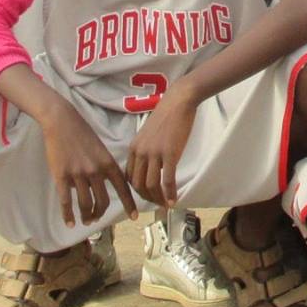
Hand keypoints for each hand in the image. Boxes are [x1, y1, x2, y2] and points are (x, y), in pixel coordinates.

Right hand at [42, 104, 134, 226]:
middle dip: (100, 213)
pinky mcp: (61, 176)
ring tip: (85, 220)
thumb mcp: (100, 149)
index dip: (129, 204)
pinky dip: (68, 215)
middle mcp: (96, 170)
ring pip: (86, 204)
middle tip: (96, 218)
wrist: (62, 121)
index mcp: (108, 163)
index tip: (134, 217)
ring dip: (86, 216)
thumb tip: (96, 188)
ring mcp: (78, 174)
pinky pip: (66, 201)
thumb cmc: (82, 134)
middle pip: (103, 201)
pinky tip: (70, 223)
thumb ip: (102, 168)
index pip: (123, 188)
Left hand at [126, 90, 195, 208]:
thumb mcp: (148, 134)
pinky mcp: (169, 154)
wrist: (178, 102)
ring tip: (165, 204)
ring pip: (151, 185)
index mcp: (133, 149)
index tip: (147, 195)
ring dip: (158, 199)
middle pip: (137, 185)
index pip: (129, 177)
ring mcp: (154, 154)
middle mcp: (140, 153)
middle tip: (156, 204)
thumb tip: (152, 166)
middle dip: (146, 198)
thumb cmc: (166, 116)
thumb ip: (146, 150)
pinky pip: (167, 180)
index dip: (137, 191)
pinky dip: (169, 194)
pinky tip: (174, 201)